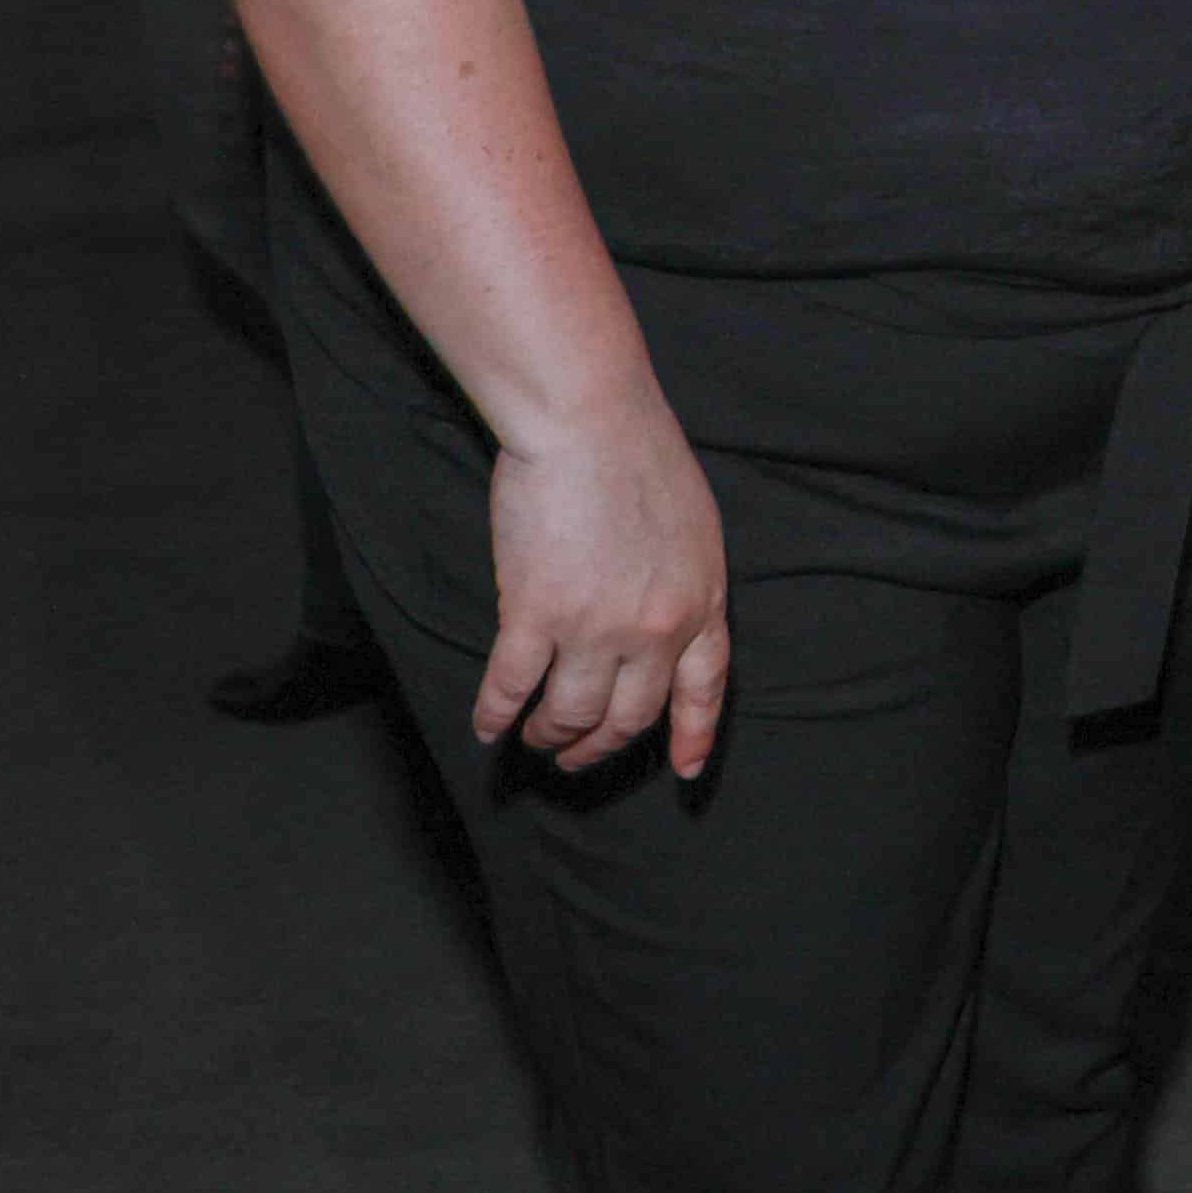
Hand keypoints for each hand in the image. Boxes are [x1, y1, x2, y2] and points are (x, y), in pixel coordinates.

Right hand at [475, 410, 731, 777]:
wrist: (591, 421)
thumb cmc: (640, 454)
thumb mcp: (693, 527)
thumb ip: (683, 582)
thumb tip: (662, 622)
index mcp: (703, 602)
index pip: (704, 688)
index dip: (692, 734)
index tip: (681, 770)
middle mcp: (656, 628)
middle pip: (631, 715)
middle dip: (601, 744)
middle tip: (576, 755)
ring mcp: (596, 628)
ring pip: (571, 713)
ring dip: (550, 736)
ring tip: (535, 740)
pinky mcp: (536, 615)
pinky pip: (512, 688)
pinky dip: (496, 715)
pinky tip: (487, 727)